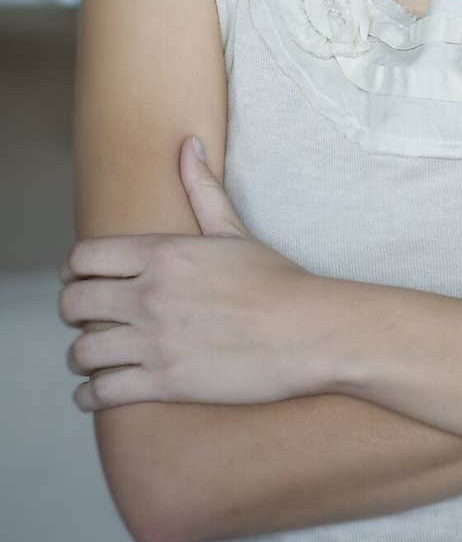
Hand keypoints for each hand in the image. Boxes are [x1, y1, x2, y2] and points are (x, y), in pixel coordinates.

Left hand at [59, 136, 339, 410]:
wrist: (307, 331)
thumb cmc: (276, 281)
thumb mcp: (233, 230)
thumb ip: (202, 188)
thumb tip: (188, 145)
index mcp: (162, 253)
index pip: (84, 257)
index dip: (73, 271)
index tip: (78, 280)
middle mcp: (150, 295)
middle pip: (72, 305)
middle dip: (73, 313)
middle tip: (88, 319)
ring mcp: (155, 340)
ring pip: (82, 352)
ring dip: (81, 357)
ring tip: (92, 360)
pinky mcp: (165, 383)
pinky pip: (102, 393)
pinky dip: (90, 397)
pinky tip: (97, 393)